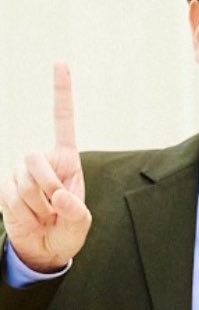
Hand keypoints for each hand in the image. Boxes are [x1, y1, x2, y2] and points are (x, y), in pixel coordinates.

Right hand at [0, 62, 91, 271]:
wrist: (44, 247)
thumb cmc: (67, 231)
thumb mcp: (80, 225)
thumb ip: (77, 213)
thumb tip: (63, 199)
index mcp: (66, 159)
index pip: (63, 120)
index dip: (61, 92)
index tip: (59, 62)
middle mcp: (42, 159)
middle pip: (34, 157)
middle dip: (47, 185)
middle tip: (56, 206)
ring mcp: (21, 172)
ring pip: (23, 180)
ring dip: (36, 203)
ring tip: (45, 213)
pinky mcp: (6, 187)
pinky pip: (12, 195)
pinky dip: (23, 210)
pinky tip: (31, 215)